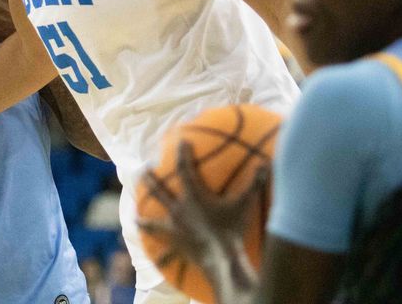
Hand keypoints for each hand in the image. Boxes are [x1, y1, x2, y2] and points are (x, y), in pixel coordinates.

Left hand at [137, 142, 265, 293]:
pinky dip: (160, 254)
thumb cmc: (232, 230)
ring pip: (154, 221)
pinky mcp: (176, 246)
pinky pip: (165, 250)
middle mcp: (179, 210)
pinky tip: (154, 259)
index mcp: (193, 197)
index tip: (181, 142)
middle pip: (160, 191)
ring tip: (137, 218)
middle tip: (144, 171)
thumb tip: (265, 163)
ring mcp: (175, 229)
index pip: (185, 169)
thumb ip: (254, 184)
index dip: (183, 154)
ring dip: (146, 218)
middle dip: (150, 180)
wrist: (221, 260)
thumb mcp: (244, 205)